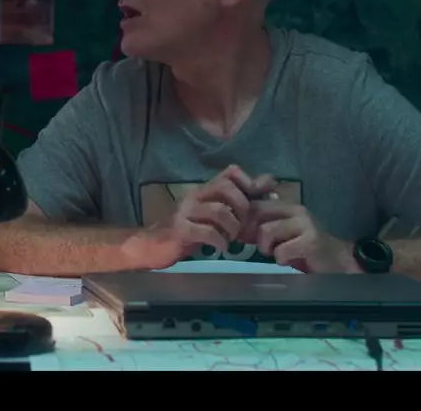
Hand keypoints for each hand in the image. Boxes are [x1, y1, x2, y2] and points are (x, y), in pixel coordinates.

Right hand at [140, 165, 276, 267]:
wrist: (151, 245)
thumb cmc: (186, 230)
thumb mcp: (212, 215)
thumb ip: (235, 202)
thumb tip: (269, 186)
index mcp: (203, 190)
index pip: (230, 172)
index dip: (248, 184)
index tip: (255, 202)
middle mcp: (194, 196)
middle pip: (226, 188)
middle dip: (242, 207)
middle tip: (242, 225)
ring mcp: (185, 212)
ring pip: (219, 211)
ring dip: (233, 228)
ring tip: (231, 239)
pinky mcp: (180, 230)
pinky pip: (207, 232)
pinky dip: (219, 242)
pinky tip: (220, 248)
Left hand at [241, 200, 358, 273]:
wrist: (336, 262)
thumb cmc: (303, 249)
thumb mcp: (278, 236)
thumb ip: (258, 229)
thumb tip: (233, 228)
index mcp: (284, 206)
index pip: (254, 203)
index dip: (243, 219)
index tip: (243, 234)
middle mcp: (294, 209)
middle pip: (256, 214)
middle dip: (253, 234)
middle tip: (264, 247)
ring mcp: (304, 223)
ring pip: (266, 231)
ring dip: (268, 248)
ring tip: (279, 253)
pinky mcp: (312, 240)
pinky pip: (282, 250)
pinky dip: (281, 259)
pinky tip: (289, 260)